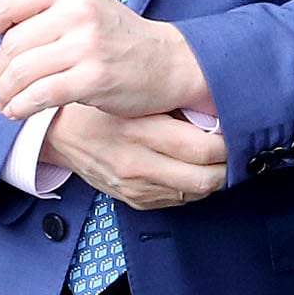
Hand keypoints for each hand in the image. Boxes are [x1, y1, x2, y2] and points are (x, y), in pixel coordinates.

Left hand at [0, 0, 209, 122]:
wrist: (169, 62)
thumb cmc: (117, 36)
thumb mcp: (78, 9)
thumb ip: (33, 9)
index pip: (9, 4)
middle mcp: (77, 10)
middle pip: (13, 44)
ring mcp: (87, 43)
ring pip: (22, 71)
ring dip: (5, 92)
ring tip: (5, 102)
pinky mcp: (94, 77)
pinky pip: (41, 95)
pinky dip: (21, 107)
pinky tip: (17, 112)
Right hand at [40, 104, 225, 208]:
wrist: (57, 133)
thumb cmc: (96, 104)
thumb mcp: (130, 94)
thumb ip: (172, 102)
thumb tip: (216, 110)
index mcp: (139, 131)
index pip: (204, 148)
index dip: (229, 142)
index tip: (236, 128)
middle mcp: (137, 165)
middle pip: (206, 178)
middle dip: (229, 165)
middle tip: (237, 147)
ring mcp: (135, 187)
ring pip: (195, 192)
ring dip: (214, 177)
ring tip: (219, 157)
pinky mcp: (133, 200)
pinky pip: (177, 200)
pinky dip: (193, 186)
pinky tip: (194, 168)